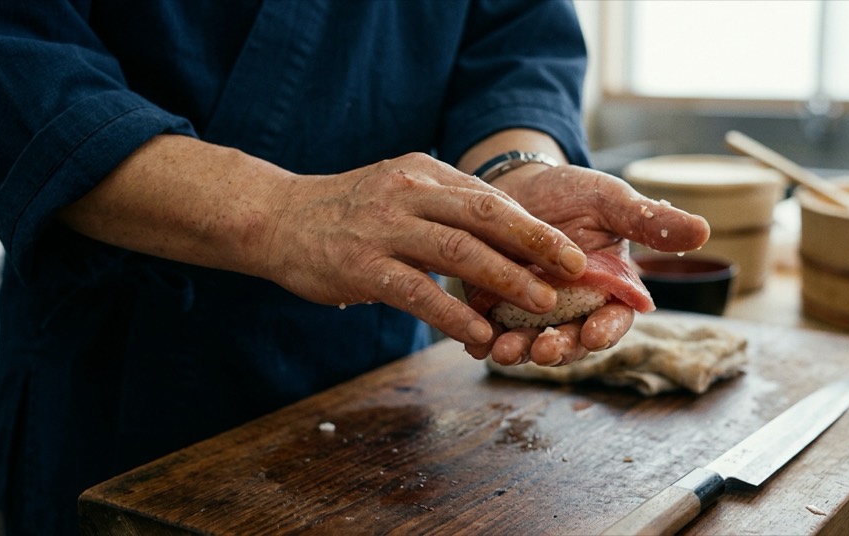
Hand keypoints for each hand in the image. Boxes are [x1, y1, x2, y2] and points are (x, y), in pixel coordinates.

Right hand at [259, 152, 591, 345]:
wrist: (274, 217)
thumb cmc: (344, 211)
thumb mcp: (397, 191)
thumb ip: (442, 208)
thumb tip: (498, 237)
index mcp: (423, 174)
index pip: (490, 199)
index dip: (534, 228)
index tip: (569, 251)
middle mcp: (408, 194)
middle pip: (485, 216)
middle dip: (535, 244)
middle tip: (574, 268)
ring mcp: (384, 229)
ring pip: (457, 251)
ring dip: (506, 279)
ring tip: (542, 302)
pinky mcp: (361, 266)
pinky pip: (416, 291)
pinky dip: (452, 314)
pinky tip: (479, 334)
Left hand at [464, 164, 709, 365]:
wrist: (517, 186)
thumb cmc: (573, 192)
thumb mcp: (611, 200)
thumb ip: (650, 221)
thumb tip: (704, 230)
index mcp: (609, 289)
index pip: (614, 320)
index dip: (607, 330)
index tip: (596, 333)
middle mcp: (574, 309)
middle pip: (572, 341)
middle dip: (560, 349)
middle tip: (544, 349)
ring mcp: (534, 312)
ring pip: (531, 342)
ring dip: (521, 352)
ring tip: (504, 352)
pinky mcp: (498, 308)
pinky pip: (493, 331)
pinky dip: (484, 340)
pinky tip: (474, 343)